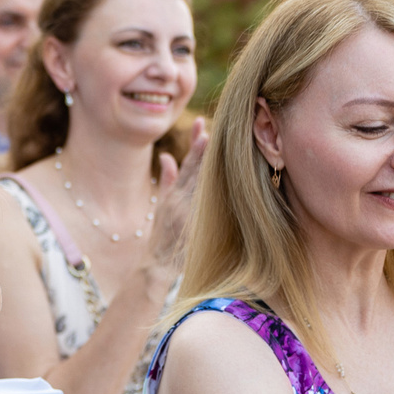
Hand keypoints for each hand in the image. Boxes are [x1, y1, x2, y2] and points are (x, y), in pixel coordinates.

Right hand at [142, 120, 210, 288]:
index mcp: (172, 196)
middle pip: (198, 171)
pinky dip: (221, 192)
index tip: (202, 125)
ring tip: (226, 146)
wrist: (159, 268)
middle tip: (218, 128)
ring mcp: (191, 216)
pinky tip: (234, 180)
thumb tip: (166, 156)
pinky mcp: (200, 229)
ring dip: (216, 167)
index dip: (195, 145)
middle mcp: (181, 203)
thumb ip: (167, 180)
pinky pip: (212, 207)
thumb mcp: (161, 206)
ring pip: (206, 187)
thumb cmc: (161, 237)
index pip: (187, 165)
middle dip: (207, 149)